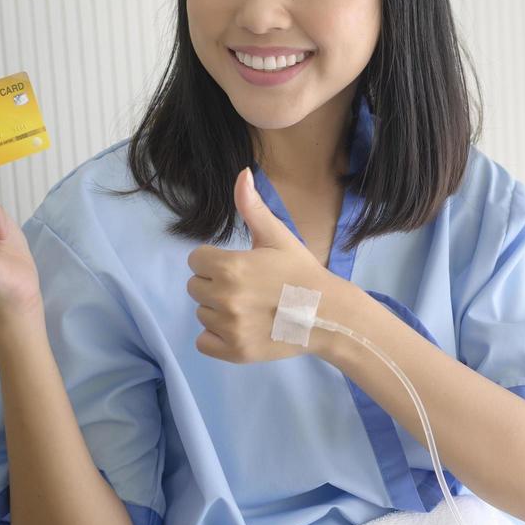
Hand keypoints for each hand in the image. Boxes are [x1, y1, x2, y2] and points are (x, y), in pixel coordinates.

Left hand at [186, 167, 340, 363]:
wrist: (328, 314)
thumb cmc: (301, 272)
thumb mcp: (278, 237)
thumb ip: (252, 208)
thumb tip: (241, 173)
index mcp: (229, 267)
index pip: (196, 260)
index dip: (216, 261)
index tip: (241, 267)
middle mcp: (224, 298)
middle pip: (196, 286)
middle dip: (215, 284)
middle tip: (247, 288)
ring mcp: (228, 328)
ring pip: (202, 314)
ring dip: (218, 311)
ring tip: (250, 308)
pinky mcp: (233, 352)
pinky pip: (203, 342)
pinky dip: (217, 337)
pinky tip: (241, 328)